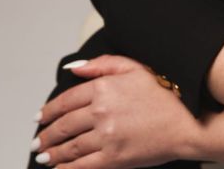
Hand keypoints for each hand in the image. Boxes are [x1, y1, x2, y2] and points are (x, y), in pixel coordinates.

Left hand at [33, 54, 197, 167]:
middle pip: (64, 125)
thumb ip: (102, 64)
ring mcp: (106, 136)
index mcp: (105, 87)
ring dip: (52, 153)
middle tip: (37, 140)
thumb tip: (74, 69)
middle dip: (46, 135)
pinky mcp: (113, 158)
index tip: (41, 117)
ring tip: (44, 155)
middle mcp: (102, 111)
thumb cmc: (164, 96)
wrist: (186, 123)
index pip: (67, 100)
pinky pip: (81, 166)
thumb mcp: (135, 68)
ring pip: (69, 147)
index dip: (49, 110)